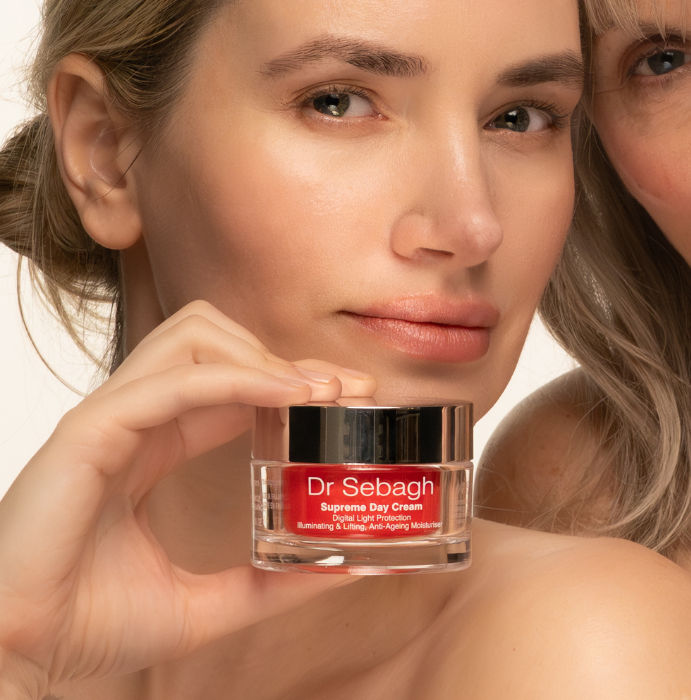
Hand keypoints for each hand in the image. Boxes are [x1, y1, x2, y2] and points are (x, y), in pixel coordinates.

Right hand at [0, 301, 374, 696]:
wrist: (16, 659)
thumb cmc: (86, 626)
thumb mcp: (205, 606)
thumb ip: (269, 585)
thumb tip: (343, 571)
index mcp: (154, 445)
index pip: (234, 384)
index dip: (292, 380)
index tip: (350, 394)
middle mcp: (136, 418)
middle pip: (219, 342)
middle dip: (286, 356)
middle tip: (348, 388)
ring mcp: (111, 416)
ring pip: (193, 337)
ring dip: (263, 355)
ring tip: (315, 392)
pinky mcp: (91, 429)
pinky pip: (175, 380)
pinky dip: (239, 379)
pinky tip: (289, 396)